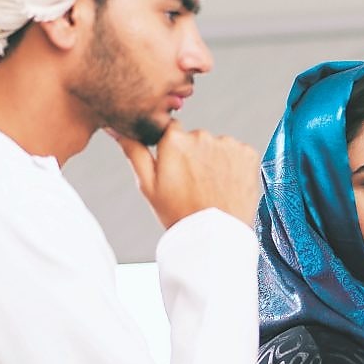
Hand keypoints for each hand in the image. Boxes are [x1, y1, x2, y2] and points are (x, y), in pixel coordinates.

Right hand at [112, 121, 261, 228]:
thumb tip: (114, 127)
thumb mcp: (147, 184)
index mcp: (174, 139)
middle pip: (195, 138)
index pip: (171, 131)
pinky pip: (238, 153)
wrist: (215, 237)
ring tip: (212, 188)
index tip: (177, 170)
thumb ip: (133, 150)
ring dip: (215, 161)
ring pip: (218, 146)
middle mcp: (201, 135)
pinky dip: (235, 166)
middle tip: (194, 185)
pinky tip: (228, 186)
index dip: (173, 151)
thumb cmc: (177, 212)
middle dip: (194, 156)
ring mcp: (227, 143)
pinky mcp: (248, 153)